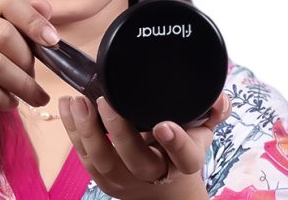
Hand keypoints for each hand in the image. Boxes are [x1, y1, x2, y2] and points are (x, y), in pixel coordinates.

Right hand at [0, 0, 58, 135]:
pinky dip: (2, 98)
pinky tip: (9, 103)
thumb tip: (47, 8)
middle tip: (36, 79)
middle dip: (28, 60)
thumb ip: (11, 20)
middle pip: (2, 32)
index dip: (32, 18)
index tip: (52, 41)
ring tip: (31, 96)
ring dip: (21, 84)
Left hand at [59, 93, 231, 199]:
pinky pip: (84, 156)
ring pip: (104, 160)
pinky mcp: (102, 177)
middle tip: (104, 101)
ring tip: (78, 102)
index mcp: (185, 162)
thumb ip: (212, 111)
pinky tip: (67, 106)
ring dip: (87, 131)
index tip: (163, 124)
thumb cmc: (181, 149)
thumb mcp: (202, 131)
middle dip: (118, 131)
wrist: (165, 189)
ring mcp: (126, 179)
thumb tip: (220, 98)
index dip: (175, 142)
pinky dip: (73, 131)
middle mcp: (154, 173)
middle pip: (136, 160)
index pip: (185, 156)